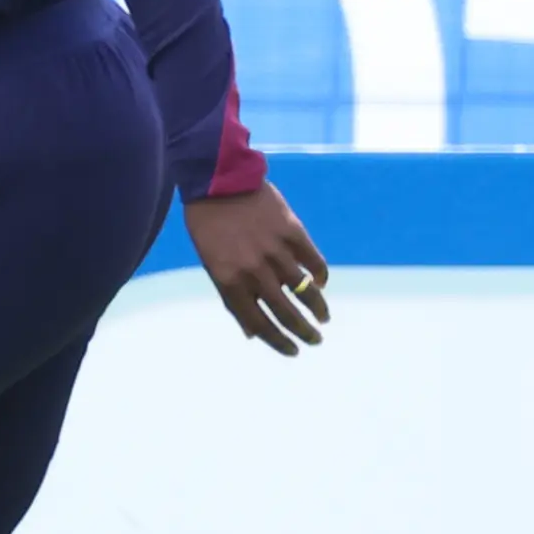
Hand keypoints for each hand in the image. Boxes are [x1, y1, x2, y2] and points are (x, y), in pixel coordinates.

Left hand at [182, 184, 329, 355]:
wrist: (218, 183)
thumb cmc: (210, 226)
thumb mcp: (212, 263)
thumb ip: (232, 296)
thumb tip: (253, 332)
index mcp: (229, 280)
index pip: (258, 322)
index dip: (277, 341)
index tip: (291, 351)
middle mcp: (254, 269)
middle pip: (285, 311)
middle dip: (302, 332)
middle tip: (314, 341)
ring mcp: (275, 250)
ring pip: (305, 290)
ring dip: (317, 308)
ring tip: (323, 319)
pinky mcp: (293, 232)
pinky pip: (314, 262)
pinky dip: (320, 277)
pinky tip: (320, 285)